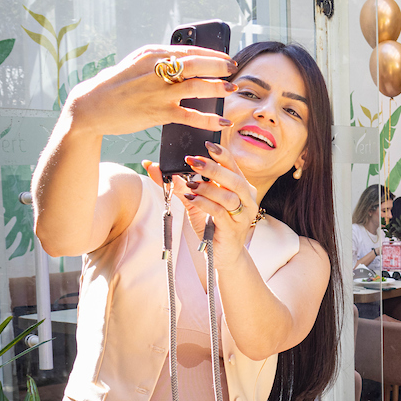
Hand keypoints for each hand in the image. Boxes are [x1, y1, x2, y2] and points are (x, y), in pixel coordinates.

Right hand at [67, 45, 235, 137]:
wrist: (91, 107)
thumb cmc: (115, 86)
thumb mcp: (136, 65)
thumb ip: (158, 62)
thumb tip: (184, 61)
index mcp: (151, 54)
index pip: (188, 50)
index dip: (211, 54)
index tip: (226, 57)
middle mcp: (156, 69)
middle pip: (196, 64)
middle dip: (219, 66)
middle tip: (234, 68)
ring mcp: (157, 91)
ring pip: (196, 86)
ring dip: (217, 88)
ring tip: (231, 89)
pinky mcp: (157, 112)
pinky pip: (190, 115)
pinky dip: (209, 118)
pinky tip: (221, 120)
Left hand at [142, 140, 260, 269]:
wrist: (222, 256)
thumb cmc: (213, 226)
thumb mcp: (195, 202)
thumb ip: (179, 184)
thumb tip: (153, 167)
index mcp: (241, 188)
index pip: (234, 166)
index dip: (221, 154)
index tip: (206, 144)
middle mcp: (246, 200)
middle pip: (233, 178)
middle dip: (212, 167)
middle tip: (192, 160)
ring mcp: (242, 215)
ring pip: (228, 195)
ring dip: (207, 187)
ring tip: (190, 184)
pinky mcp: (233, 229)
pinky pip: (219, 212)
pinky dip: (204, 203)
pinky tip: (192, 198)